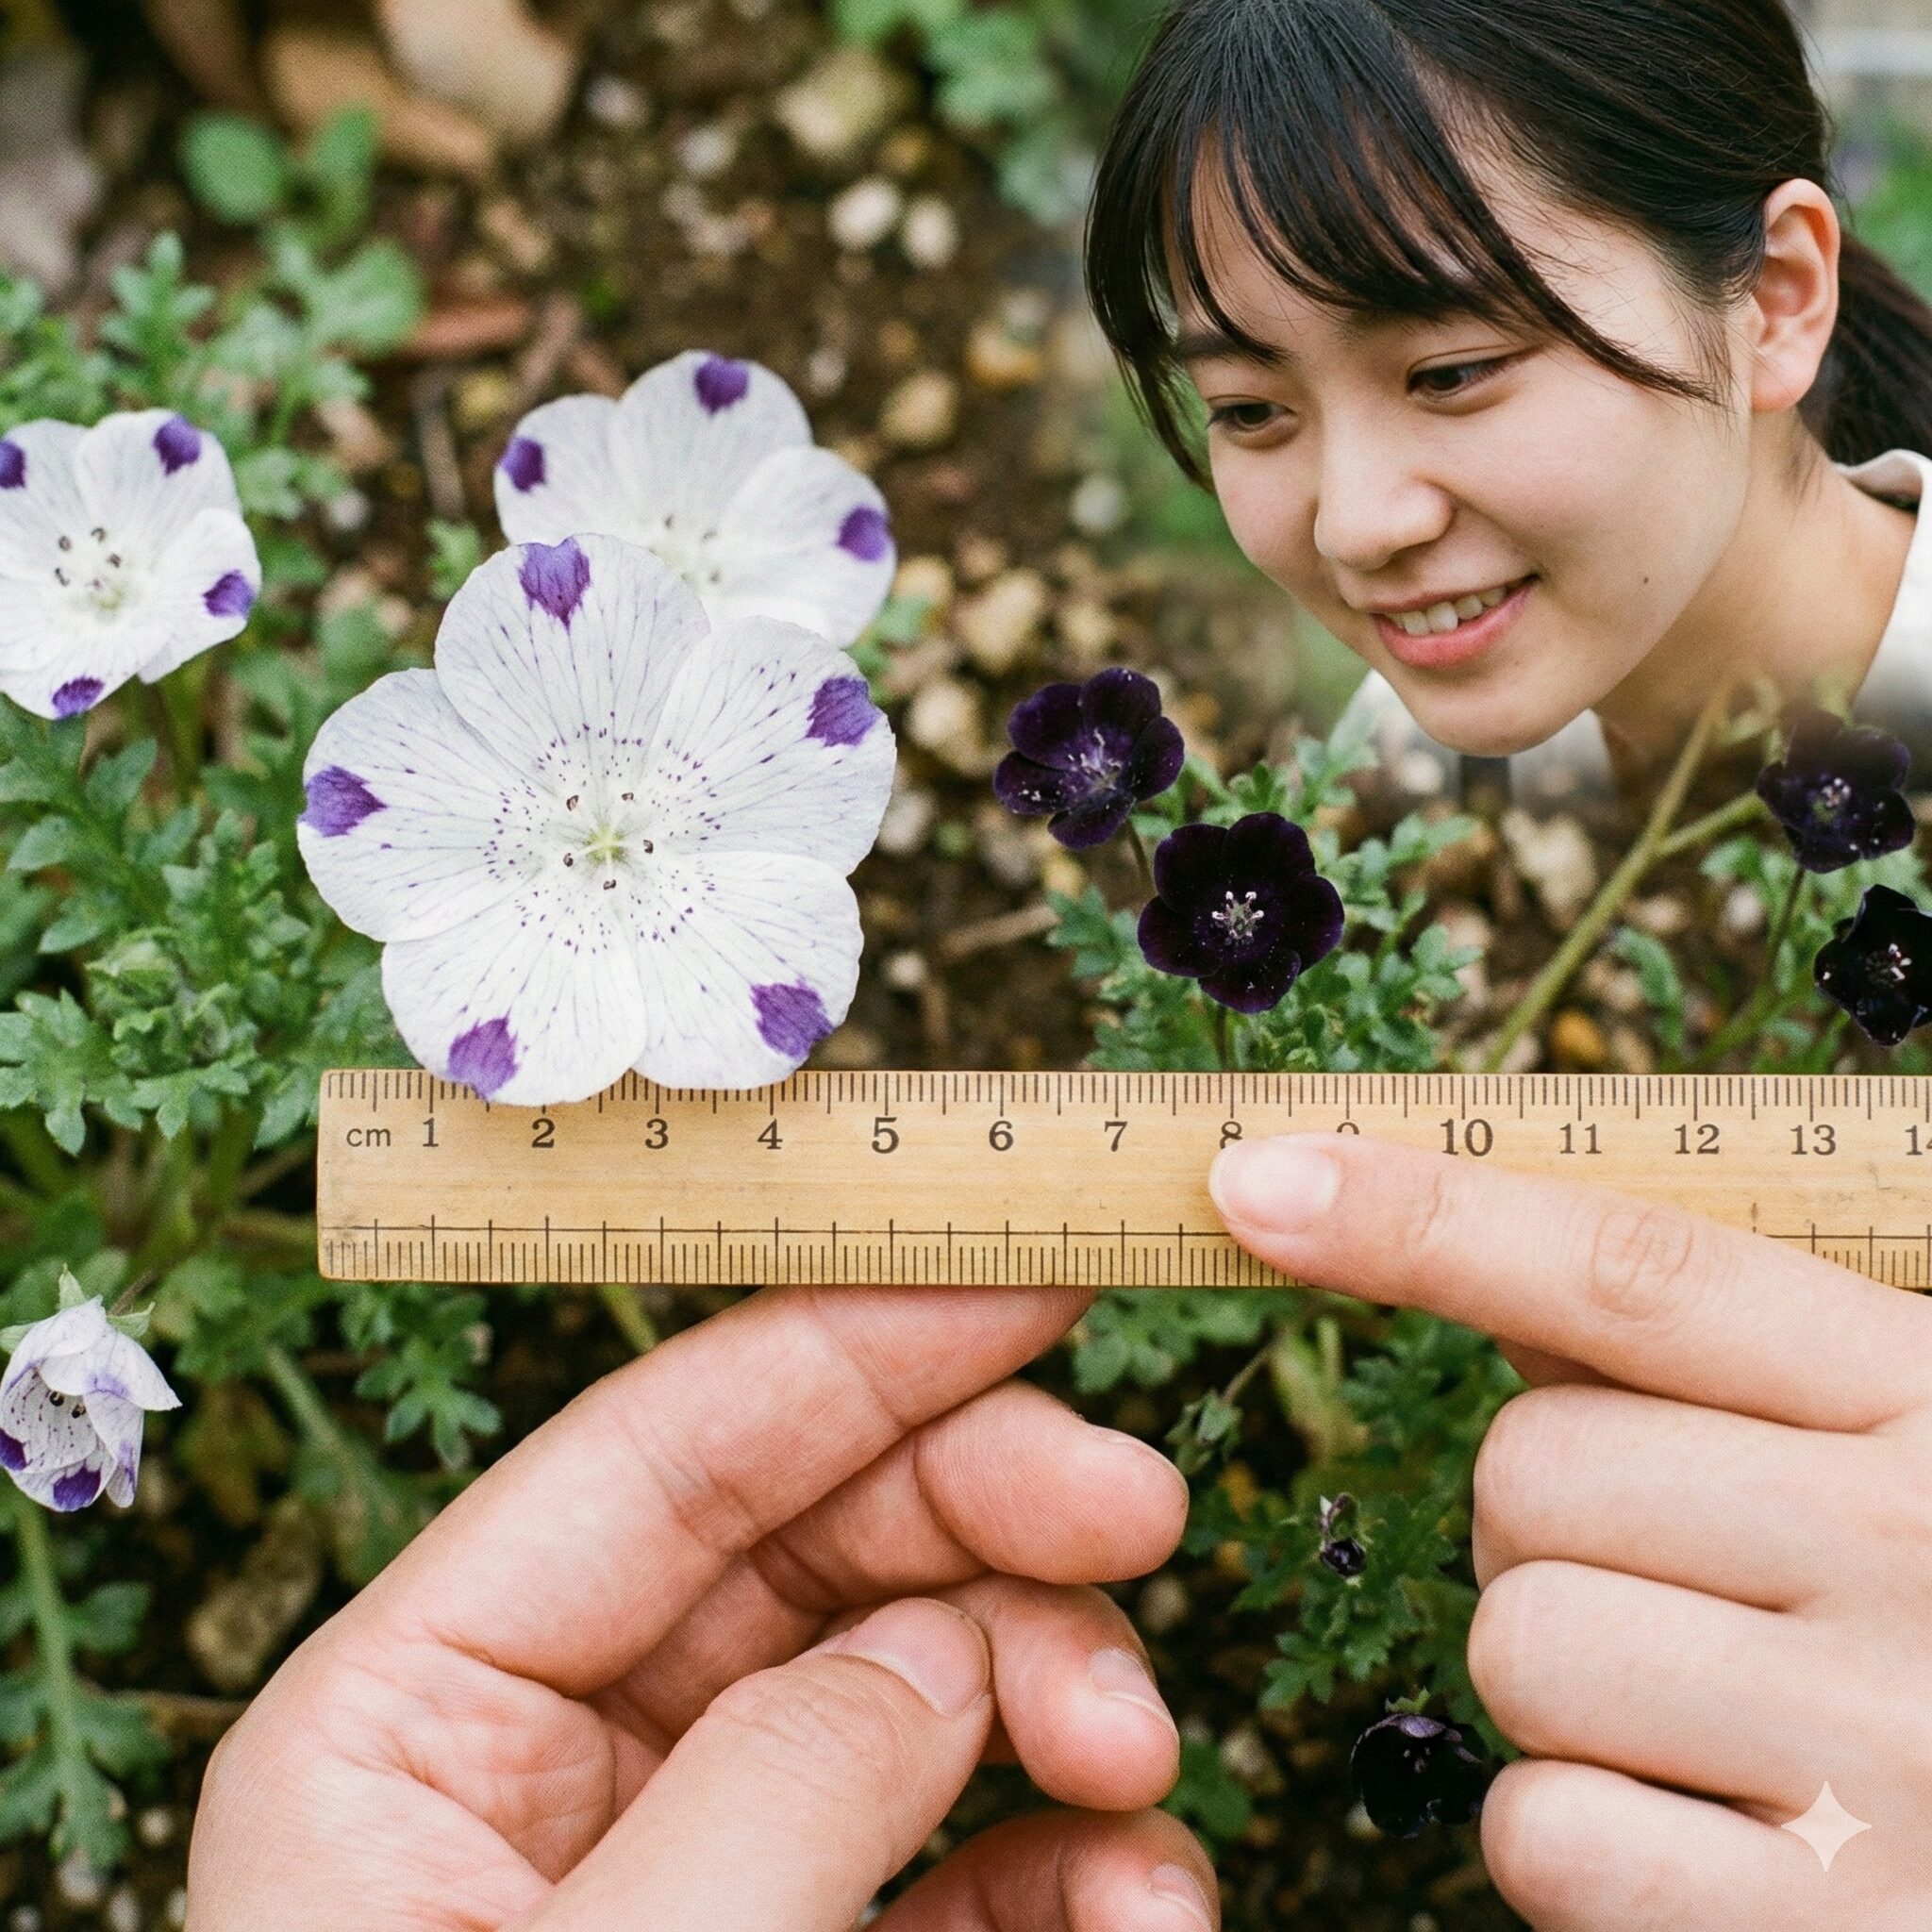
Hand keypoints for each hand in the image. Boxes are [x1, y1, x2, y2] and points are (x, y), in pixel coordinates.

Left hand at [186, 1283, 1218, 1931]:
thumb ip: (786, 1781)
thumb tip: (953, 1646)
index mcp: (421, 1710)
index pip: (673, 1445)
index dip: (861, 1337)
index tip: (1034, 1273)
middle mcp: (552, 1758)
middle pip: (812, 1540)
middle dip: (986, 1516)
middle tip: (1140, 1516)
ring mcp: (691, 1865)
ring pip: (908, 1687)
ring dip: (1051, 1697)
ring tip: (1136, 1776)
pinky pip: (959, 1862)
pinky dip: (1070, 1867)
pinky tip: (1135, 1909)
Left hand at [1209, 1131, 1931, 1931]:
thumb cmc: (1931, 1611)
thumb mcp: (1876, 1447)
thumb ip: (1686, 1357)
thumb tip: (1432, 1239)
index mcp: (1926, 1403)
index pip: (1630, 1272)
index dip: (1421, 1217)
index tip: (1255, 1179)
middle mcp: (1918, 1554)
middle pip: (1530, 1470)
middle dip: (1537, 1524)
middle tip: (1672, 1585)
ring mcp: (1883, 1756)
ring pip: (1515, 1644)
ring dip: (1555, 1687)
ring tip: (1701, 1715)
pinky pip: (1544, 1833)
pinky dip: (1575, 1839)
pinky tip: (1705, 1836)